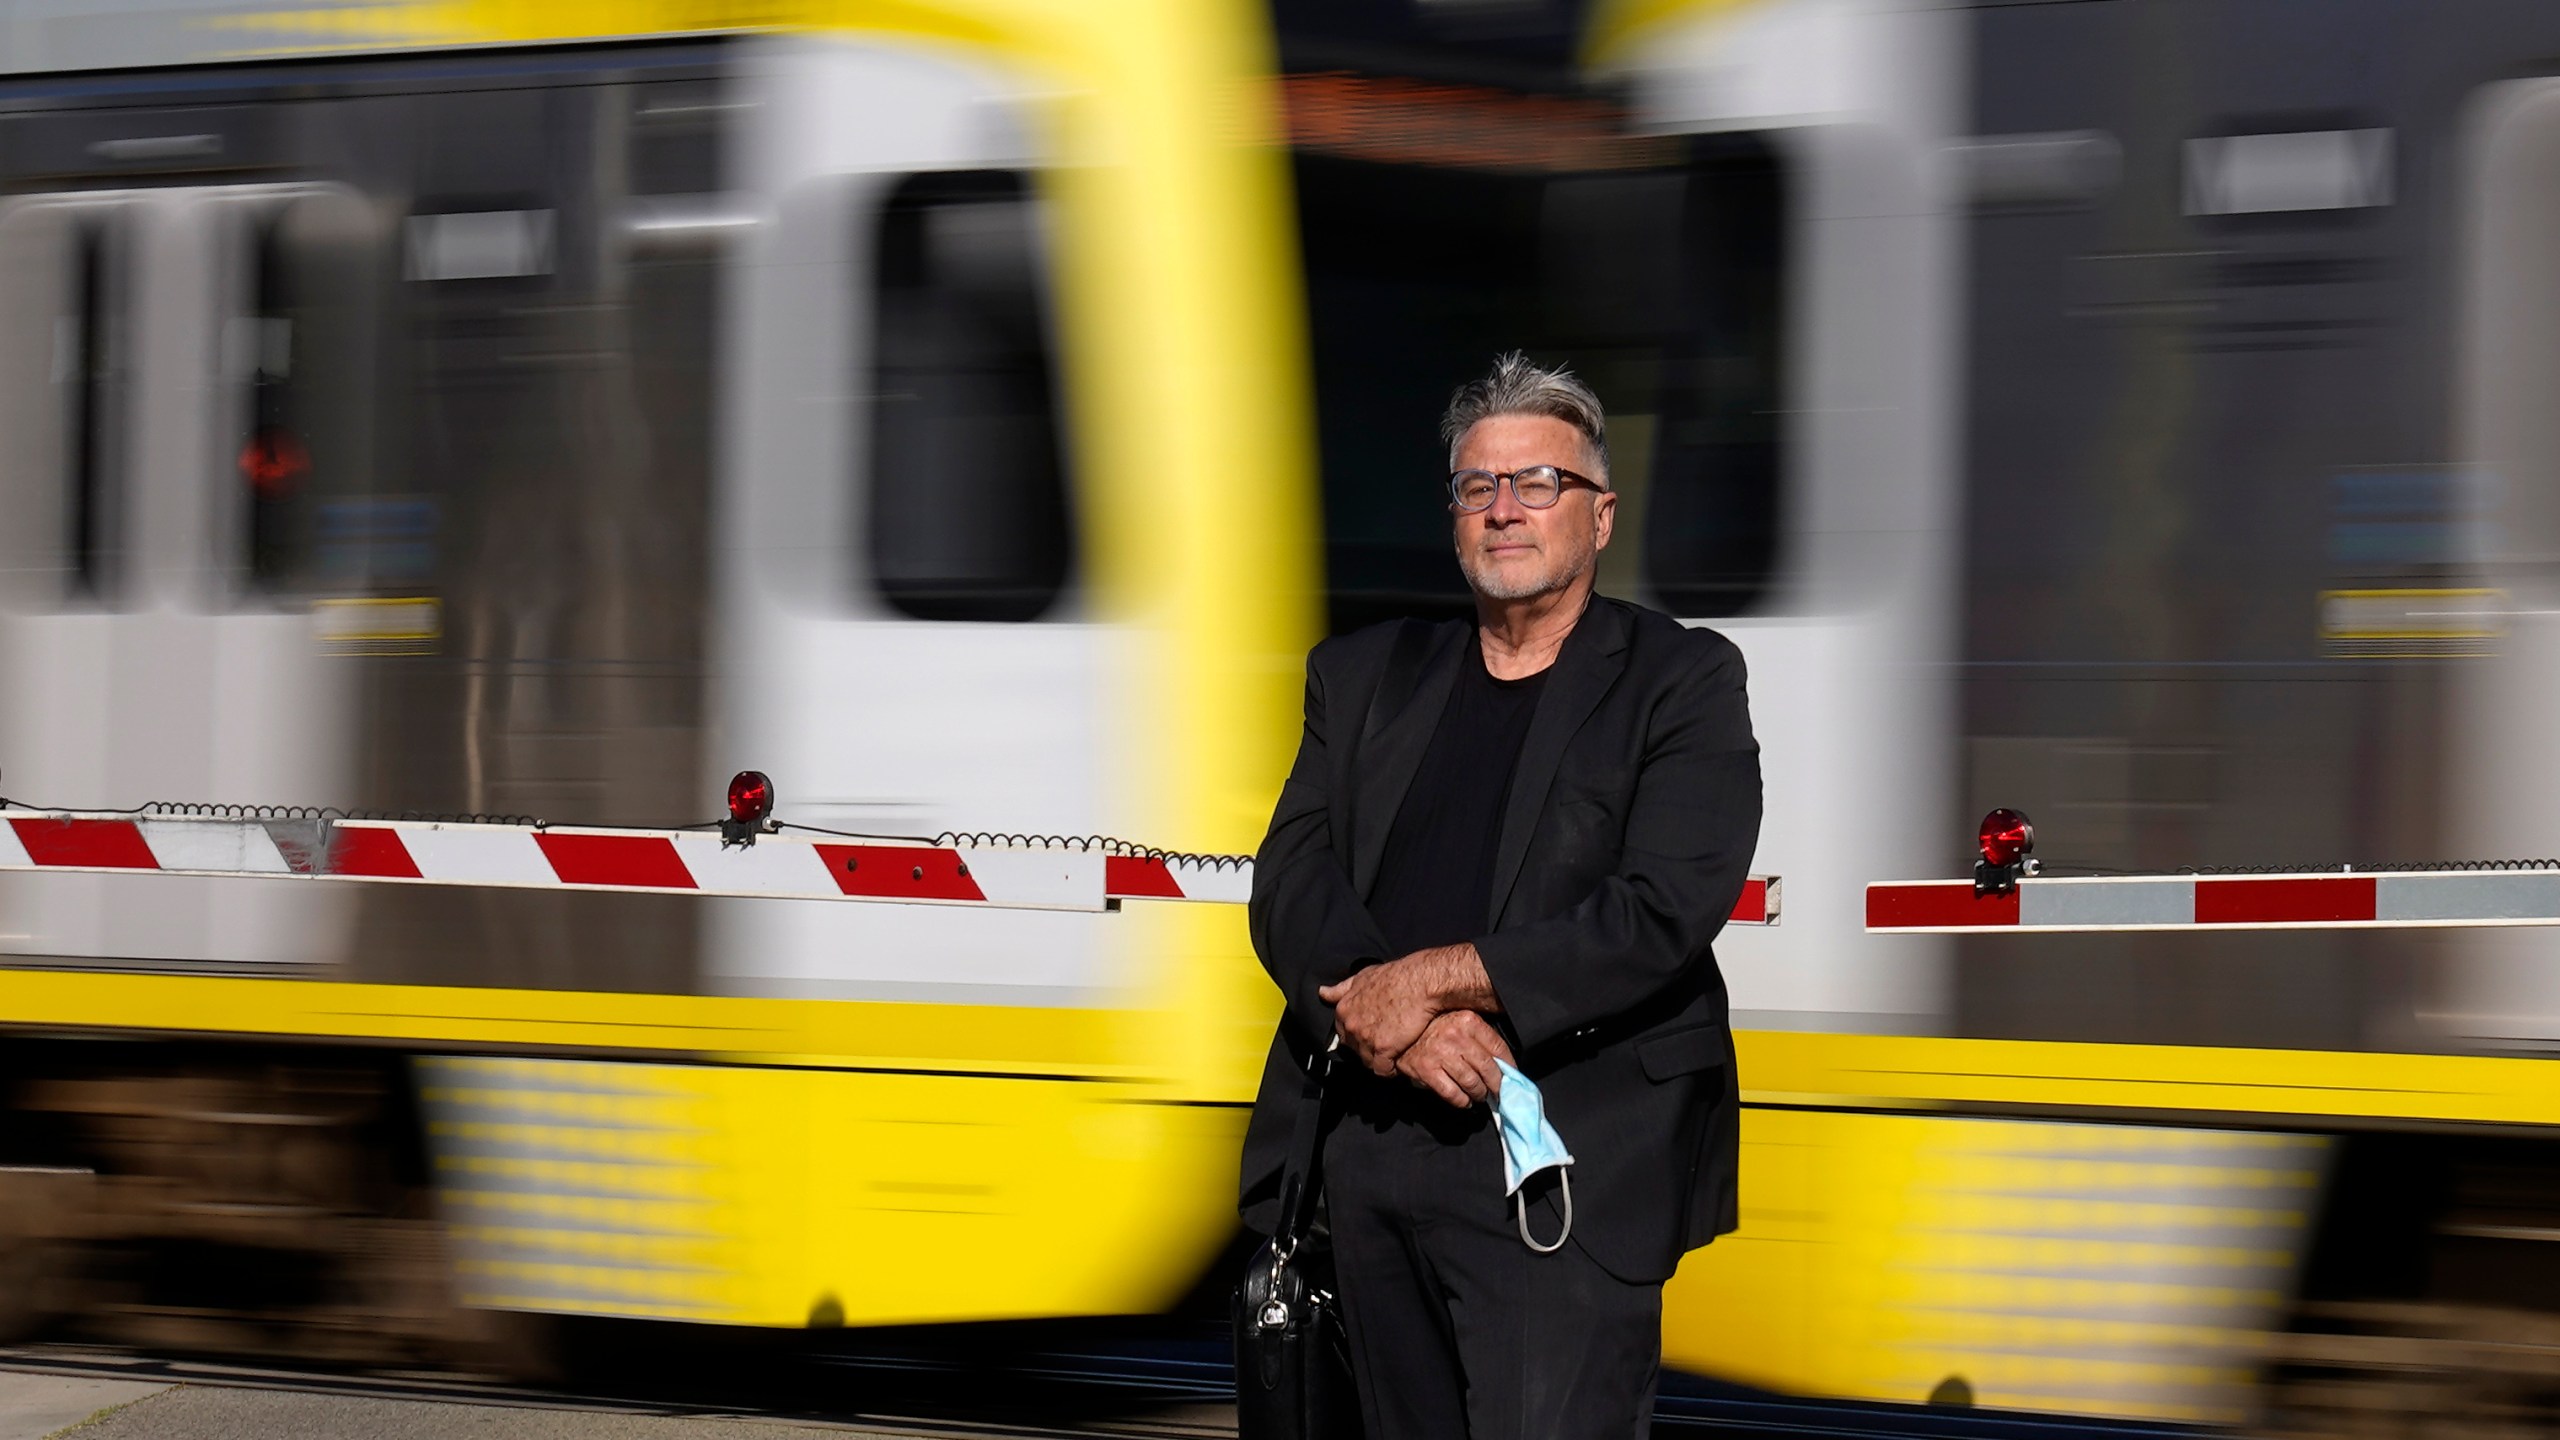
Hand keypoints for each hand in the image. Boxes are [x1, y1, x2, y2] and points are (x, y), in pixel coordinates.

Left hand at [1319, 958, 1440, 1075]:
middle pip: (1354, 1049)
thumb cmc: (1396, 976)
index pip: (1343, 1034)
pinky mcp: (1383, 1049)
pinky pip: (1382, 1070)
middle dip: (1367, 1049)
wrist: (1420, 982)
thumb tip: (1323, 992)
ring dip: (1379, 1060)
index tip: (1371, 1034)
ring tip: (1393, 1054)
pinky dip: (1390, 1070)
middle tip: (1384, 1043)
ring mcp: (1366, 1038)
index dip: (1358, 1036)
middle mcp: (1351, 1025)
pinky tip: (1398, 1063)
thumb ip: (1342, 988)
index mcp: (1344, 1009)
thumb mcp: (1364, 976)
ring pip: (1367, 1061)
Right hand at [1397, 1010, 1513, 1107]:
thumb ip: (1480, 1037)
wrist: (1399, 1032)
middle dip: (1496, 1085)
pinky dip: (1462, 1101)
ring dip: (1479, 1094)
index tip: (1513, 1077)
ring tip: (1480, 1096)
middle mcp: (1456, 1036)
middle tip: (1498, 1092)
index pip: (1498, 1048)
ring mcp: (1440, 1054)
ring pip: (1472, 1083)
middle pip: (1488, 1068)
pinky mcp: (1426, 1070)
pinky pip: (1453, 1094)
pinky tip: (1465, 1101)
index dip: (1509, 1066)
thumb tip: (1505, 1064)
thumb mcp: (1459, 1022)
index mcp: (1468, 1021)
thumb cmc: (1433, 1028)